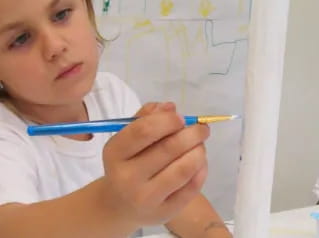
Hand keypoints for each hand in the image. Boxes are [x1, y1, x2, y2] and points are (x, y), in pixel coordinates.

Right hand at [101, 102, 209, 226]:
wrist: (119, 205)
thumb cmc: (126, 163)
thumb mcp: (126, 138)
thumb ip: (146, 118)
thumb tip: (171, 107)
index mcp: (115, 153)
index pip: (143, 131)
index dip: (167, 120)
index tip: (181, 117)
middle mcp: (127, 177)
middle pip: (168, 148)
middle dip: (192, 133)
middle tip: (202, 128)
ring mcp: (146, 198)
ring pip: (184, 169)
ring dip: (199, 151)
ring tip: (200, 144)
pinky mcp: (164, 212)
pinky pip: (191, 187)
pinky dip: (201, 169)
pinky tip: (199, 162)